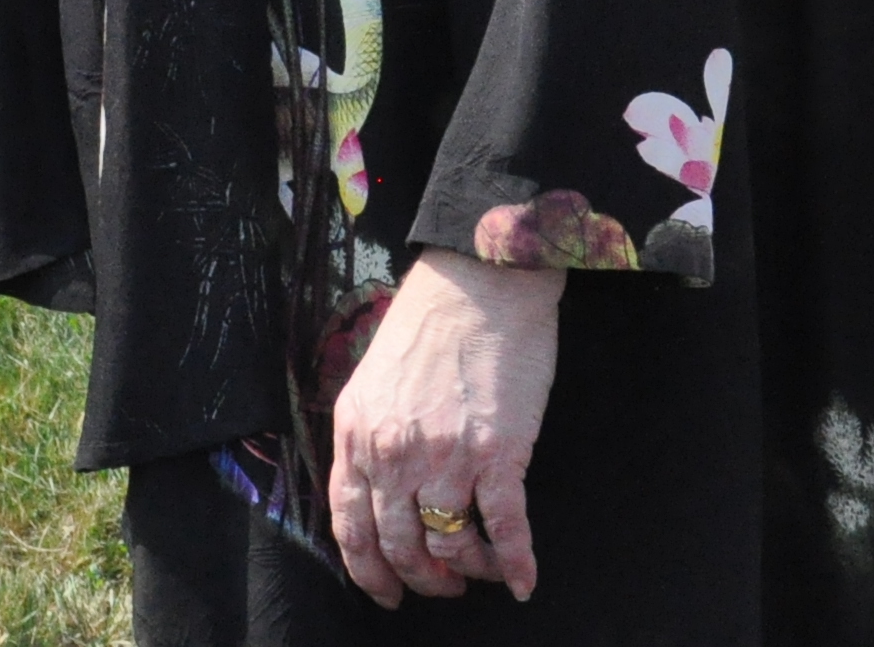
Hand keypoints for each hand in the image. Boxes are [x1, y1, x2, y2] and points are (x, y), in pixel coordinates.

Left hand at [329, 248, 560, 605]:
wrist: (480, 282)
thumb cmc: (430, 325)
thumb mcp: (373, 380)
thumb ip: (369, 436)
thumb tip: (376, 491)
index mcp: (357, 433)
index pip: (350, 524)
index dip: (368, 570)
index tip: (386, 592)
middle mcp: (394, 452)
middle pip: (399, 545)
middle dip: (421, 578)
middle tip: (441, 587)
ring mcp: (446, 456)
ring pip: (451, 544)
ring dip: (468, 570)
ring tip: (481, 571)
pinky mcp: (498, 454)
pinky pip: (506, 528)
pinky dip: (516, 565)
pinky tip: (523, 582)